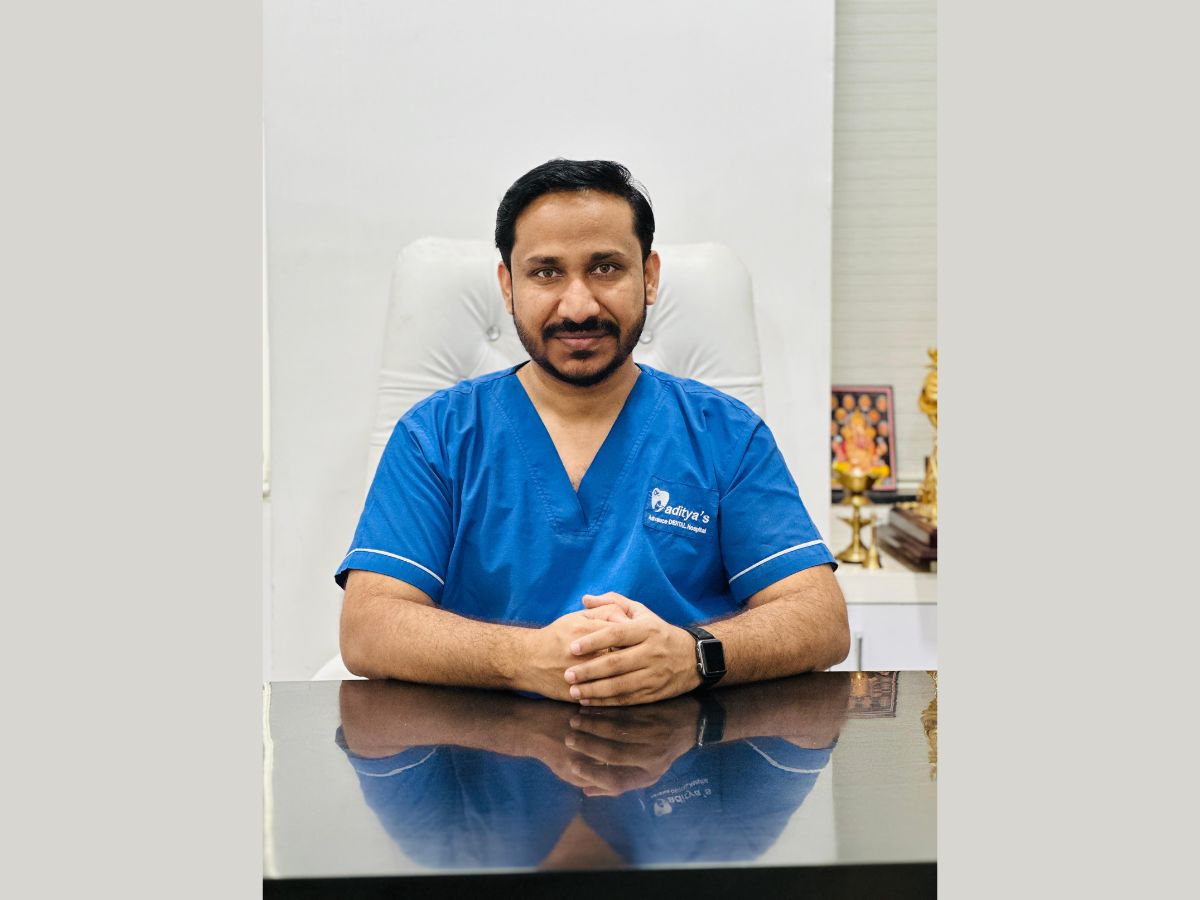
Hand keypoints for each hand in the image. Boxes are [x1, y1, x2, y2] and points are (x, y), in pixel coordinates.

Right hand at [520, 605, 632, 701]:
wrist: (528, 660)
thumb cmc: (556, 636)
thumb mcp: (577, 617)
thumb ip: (603, 612)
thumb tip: (627, 618)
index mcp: (585, 630)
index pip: (620, 632)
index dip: (634, 637)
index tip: (641, 640)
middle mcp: (583, 653)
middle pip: (620, 655)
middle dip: (635, 657)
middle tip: (643, 658)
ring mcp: (580, 675)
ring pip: (614, 678)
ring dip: (628, 676)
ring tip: (635, 673)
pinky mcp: (577, 692)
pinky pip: (602, 695)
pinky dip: (615, 693)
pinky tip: (623, 687)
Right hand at [559, 700, 700, 794]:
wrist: (690, 723)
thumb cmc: (661, 751)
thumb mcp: (645, 773)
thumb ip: (617, 781)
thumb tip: (587, 792)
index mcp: (648, 774)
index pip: (616, 780)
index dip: (592, 774)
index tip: (572, 765)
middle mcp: (653, 757)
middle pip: (614, 754)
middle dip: (588, 746)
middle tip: (567, 738)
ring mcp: (654, 734)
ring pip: (617, 730)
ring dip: (593, 725)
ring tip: (574, 720)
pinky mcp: (653, 713)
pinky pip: (624, 712)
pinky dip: (604, 710)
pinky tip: (590, 706)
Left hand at [562, 593, 700, 705]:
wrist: (695, 658)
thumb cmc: (659, 632)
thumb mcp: (642, 613)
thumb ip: (613, 603)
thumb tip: (585, 599)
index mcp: (647, 630)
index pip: (616, 634)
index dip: (593, 641)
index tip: (572, 647)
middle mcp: (651, 652)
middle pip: (616, 663)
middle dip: (589, 670)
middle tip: (567, 674)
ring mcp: (653, 674)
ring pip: (620, 685)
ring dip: (595, 689)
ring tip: (574, 690)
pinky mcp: (654, 692)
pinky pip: (627, 699)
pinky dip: (606, 701)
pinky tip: (589, 700)